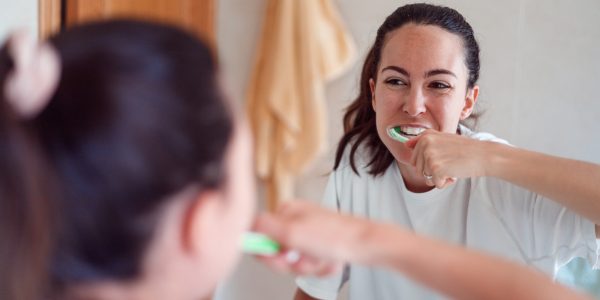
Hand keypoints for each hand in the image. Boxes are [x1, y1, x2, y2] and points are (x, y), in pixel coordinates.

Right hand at [252, 201, 372, 275]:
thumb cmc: (334, 237)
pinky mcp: (320, 243)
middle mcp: (295, 219)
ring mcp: (308, 232)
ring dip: (308, 266)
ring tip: (322, 259)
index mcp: (285, 212)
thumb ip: (263, 228)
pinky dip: (320, 265)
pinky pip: (310, 262)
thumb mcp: (292, 232)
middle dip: (291, 262)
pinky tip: (330, 260)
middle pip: (277, 251)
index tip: (279, 258)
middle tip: (305, 258)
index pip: (259, 236)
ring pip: (294, 260)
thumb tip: (243, 225)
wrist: (367, 244)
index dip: (267, 253)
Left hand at [405, 130, 488, 188]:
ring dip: (440, 177)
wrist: (484, 155)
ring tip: (453, 167)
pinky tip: (455, 173)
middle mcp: (425, 144)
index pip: (414, 160)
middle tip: (449, 163)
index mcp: (425, 136)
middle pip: (419, 170)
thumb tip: (405, 144)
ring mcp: (429, 156)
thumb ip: (424, 141)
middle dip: (433, 171)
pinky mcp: (435, 168)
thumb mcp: (443, 139)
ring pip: (426, 178)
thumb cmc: (466, 149)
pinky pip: (436, 184)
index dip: (429, 163)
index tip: (443, 157)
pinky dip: (446, 182)